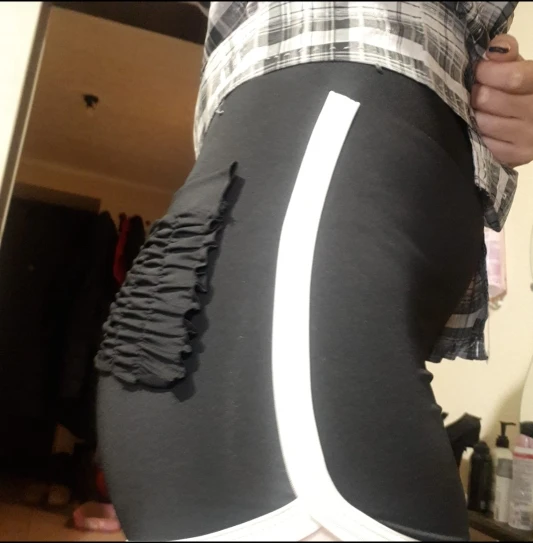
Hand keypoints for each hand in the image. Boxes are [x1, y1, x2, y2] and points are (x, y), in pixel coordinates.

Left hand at [471, 35, 532, 167]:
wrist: (531, 124)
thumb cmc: (519, 90)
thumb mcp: (517, 66)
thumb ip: (506, 53)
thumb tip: (495, 49)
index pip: (514, 77)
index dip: (488, 72)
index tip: (479, 71)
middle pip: (490, 99)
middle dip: (477, 93)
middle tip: (476, 92)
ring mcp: (530, 137)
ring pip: (483, 122)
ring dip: (474, 115)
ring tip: (479, 110)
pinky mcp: (517, 156)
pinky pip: (484, 143)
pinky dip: (477, 134)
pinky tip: (483, 129)